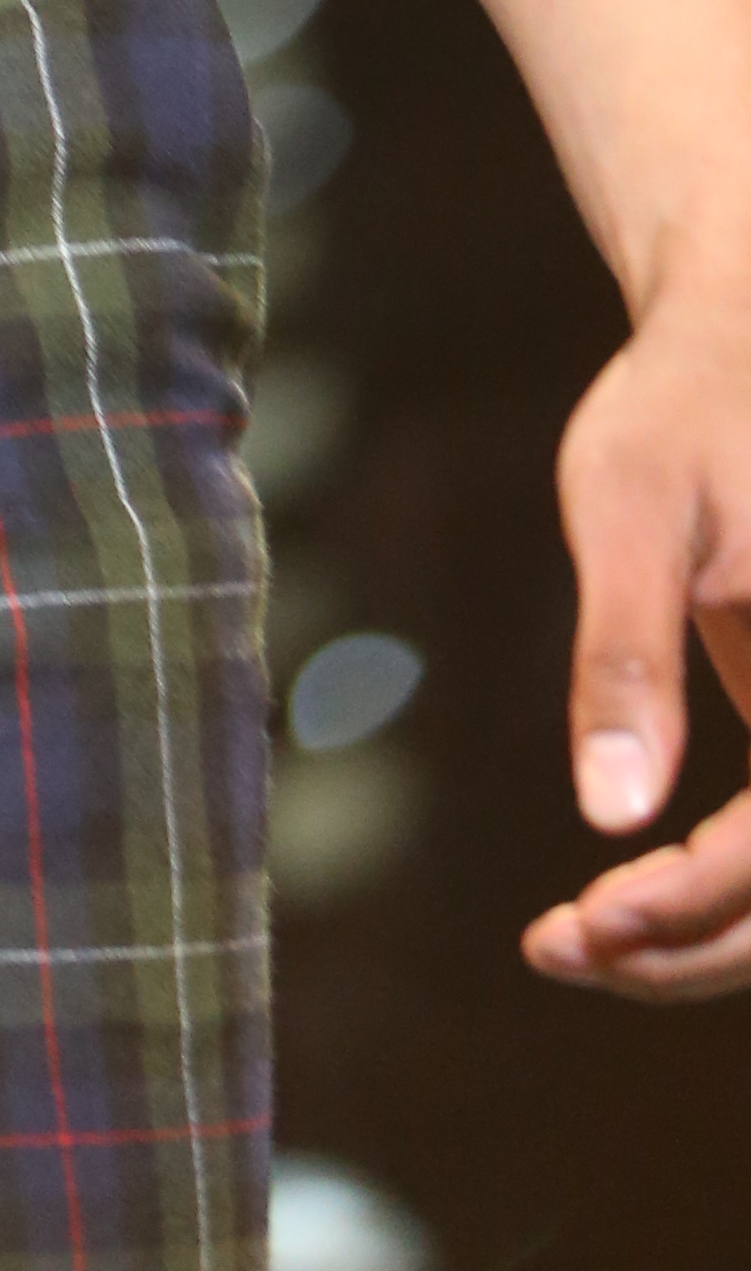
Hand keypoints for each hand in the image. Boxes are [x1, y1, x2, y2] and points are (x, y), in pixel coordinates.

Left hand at [522, 287, 750, 998]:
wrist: (735, 340)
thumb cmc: (683, 407)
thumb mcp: (632, 506)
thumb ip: (628, 655)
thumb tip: (610, 812)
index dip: (694, 908)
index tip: (585, 914)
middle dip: (691, 950)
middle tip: (557, 946)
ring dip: (704, 940)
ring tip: (570, 941)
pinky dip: (713, 894)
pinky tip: (619, 896)